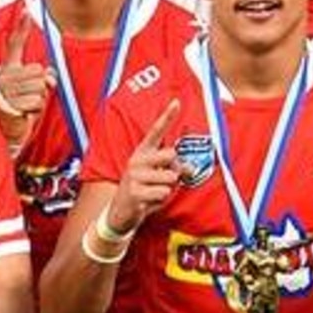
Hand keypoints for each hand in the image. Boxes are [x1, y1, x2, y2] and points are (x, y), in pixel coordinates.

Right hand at [0, 12, 55, 146]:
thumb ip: (44, 77)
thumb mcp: (32, 87)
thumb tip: (51, 77)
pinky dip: (36, 109)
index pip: (14, 44)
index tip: (26, 10)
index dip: (21, 27)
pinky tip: (25, 112)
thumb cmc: (19, 105)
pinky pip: (36, 102)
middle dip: (42, 85)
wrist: (6, 128)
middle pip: (38, 71)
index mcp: (8, 68)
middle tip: (31, 94)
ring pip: (39, 88)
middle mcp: (4, 77)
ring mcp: (5, 91)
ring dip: (39, 99)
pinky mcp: (9, 105)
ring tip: (27, 104)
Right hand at [108, 99, 183, 232]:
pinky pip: (163, 193)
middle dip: (175, 170)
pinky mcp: (135, 192)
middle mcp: (137, 160)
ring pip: (170, 178)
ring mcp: (134, 176)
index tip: (176, 101)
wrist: (121, 211)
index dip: (167, 116)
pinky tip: (149, 202)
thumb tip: (191, 168)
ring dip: (168, 189)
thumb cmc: (143, 189)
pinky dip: (161, 200)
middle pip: (171, 155)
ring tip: (153, 193)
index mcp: (143, 152)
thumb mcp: (160, 176)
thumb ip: (176, 168)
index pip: (156, 131)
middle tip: (164, 180)